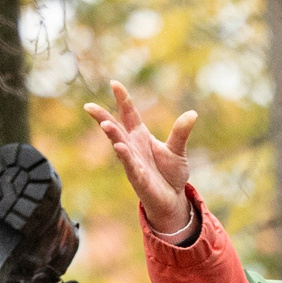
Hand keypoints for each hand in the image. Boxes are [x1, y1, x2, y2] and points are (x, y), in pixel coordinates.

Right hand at [85, 82, 197, 237]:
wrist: (172, 199)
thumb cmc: (171, 173)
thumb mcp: (178, 150)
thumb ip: (181, 132)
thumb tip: (192, 114)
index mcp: (140, 136)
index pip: (129, 114)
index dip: (123, 99)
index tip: (114, 84)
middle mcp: (132, 146)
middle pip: (116, 128)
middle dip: (103, 117)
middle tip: (89, 106)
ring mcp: (132, 162)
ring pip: (119, 146)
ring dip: (113, 136)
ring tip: (106, 124)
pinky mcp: (138, 178)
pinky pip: (130, 165)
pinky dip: (125, 157)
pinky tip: (120, 148)